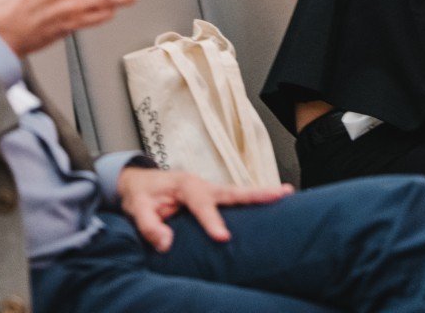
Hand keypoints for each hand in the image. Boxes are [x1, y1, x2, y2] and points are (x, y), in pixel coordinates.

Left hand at [118, 166, 293, 250]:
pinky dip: (253, 200)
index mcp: (184, 185)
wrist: (139, 182)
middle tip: (282, 194)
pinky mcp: (213, 197)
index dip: (212, 221)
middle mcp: (202, 185)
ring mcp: (209, 190)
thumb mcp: (137, 209)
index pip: (201, 204)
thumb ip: (150, 226)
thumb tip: (166, 243)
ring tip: (287, 194)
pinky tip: (271, 205)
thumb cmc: (140, 195)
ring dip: (261, 194)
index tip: (224, 237)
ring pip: (238, 194)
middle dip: (257, 193)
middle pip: (233, 191)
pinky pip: (234, 200)